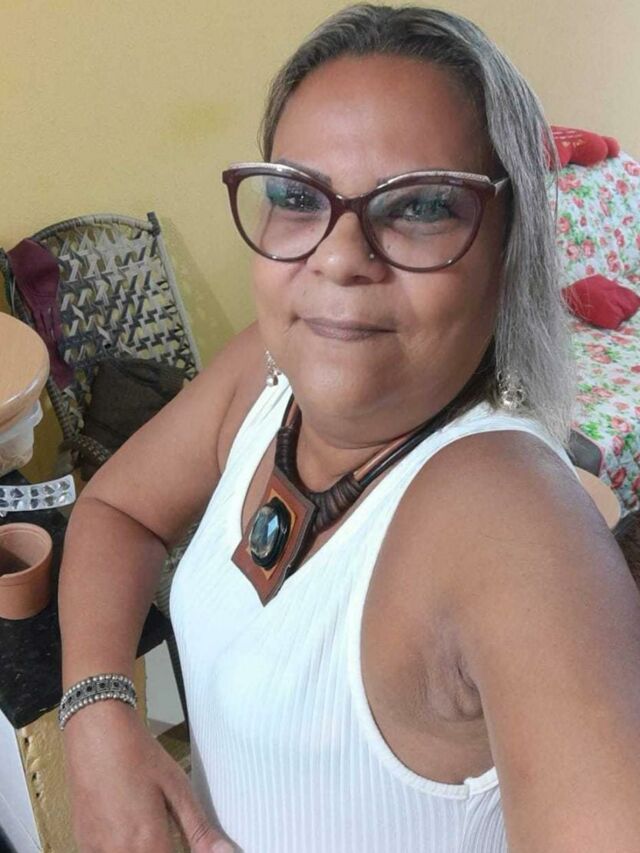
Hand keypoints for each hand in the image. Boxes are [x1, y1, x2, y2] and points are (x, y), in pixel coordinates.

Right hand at [63, 700, 236, 851]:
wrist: (97, 733)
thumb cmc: (139, 755)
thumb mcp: (178, 787)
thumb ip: (199, 829)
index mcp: (149, 844)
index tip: (184, 843)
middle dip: (162, 849)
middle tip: (166, 831)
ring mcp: (97, 851)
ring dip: (143, 849)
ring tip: (148, 825)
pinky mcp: (84, 843)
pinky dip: (121, 847)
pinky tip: (127, 828)